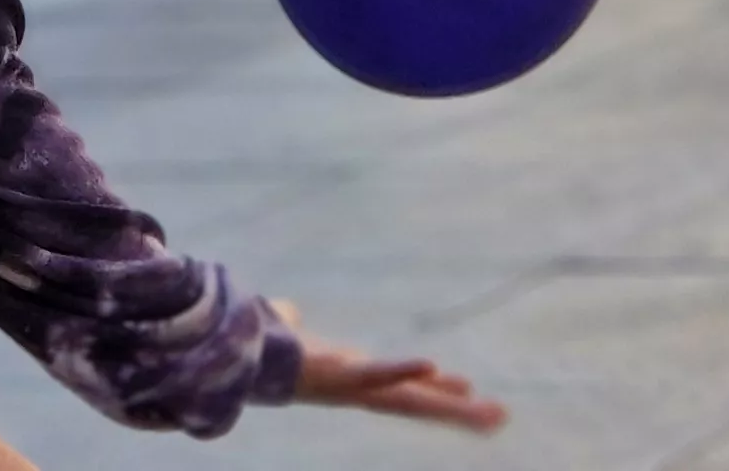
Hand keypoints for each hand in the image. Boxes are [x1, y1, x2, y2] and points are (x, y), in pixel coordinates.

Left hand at [272, 301, 504, 434]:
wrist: (228, 351)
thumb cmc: (254, 344)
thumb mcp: (283, 330)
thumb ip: (288, 322)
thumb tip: (288, 312)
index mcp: (350, 376)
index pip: (402, 386)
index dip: (435, 389)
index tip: (469, 390)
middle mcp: (356, 388)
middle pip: (416, 402)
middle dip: (458, 410)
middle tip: (500, 417)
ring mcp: (349, 386)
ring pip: (407, 398)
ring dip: (448, 405)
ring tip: (487, 410)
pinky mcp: (336, 376)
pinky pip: (373, 374)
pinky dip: (400, 370)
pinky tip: (431, 366)